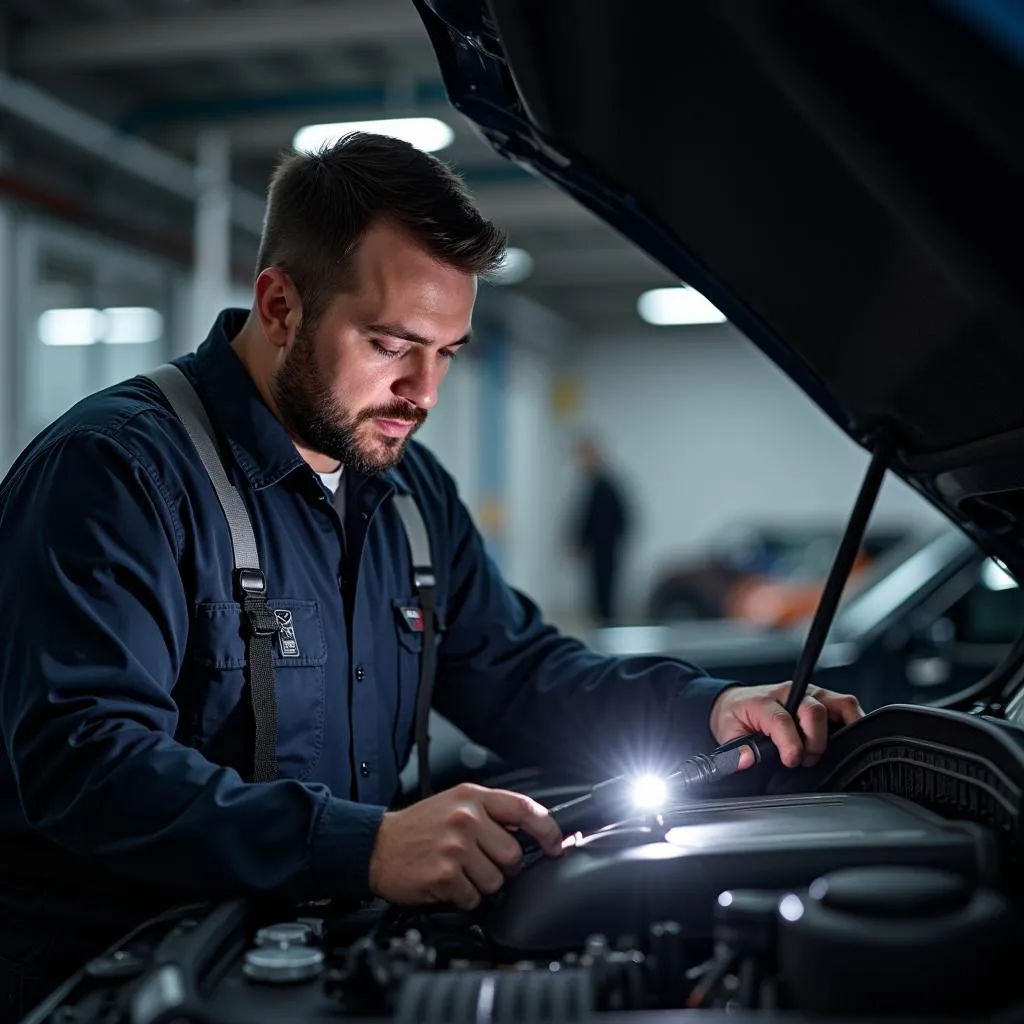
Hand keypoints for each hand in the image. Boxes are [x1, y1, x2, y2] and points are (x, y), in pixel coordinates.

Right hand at [368, 783, 563, 909]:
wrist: (376, 845)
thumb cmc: (418, 827)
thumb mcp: (454, 804)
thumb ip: (489, 813)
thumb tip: (527, 831)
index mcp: (472, 798)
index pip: (524, 808)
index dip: (547, 829)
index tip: (555, 844)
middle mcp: (466, 818)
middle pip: (512, 854)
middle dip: (501, 866)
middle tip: (479, 861)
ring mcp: (455, 847)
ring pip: (496, 880)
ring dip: (481, 884)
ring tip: (459, 871)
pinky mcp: (445, 875)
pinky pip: (473, 898)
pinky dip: (463, 897)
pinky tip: (447, 883)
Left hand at [709, 682, 863, 770]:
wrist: (737, 702)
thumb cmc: (737, 717)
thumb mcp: (727, 733)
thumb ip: (735, 750)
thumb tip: (746, 761)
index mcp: (764, 701)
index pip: (783, 719)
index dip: (791, 744)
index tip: (791, 760)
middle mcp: (791, 692)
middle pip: (814, 711)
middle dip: (814, 742)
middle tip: (804, 760)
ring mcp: (811, 693)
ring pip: (840, 704)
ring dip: (841, 730)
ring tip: (826, 752)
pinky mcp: (825, 698)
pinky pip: (848, 706)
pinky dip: (854, 722)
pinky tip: (847, 740)